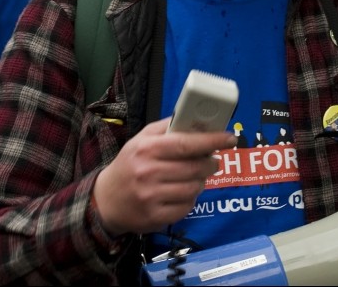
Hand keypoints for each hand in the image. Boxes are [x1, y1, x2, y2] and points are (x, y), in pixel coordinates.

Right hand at [92, 117, 236, 235]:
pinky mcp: (156, 217)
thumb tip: (195, 119)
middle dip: (210, 163)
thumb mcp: (142, 139)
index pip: (187, 143)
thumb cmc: (129, 164)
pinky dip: (190, 199)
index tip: (230, 138)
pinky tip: (182, 192)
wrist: (106, 200)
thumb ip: (167, 128)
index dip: (212, 140)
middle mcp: (148, 172)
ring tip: (194, 177)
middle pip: (195, 167)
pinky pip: (187, 207)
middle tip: (211, 161)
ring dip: (200, 182)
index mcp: (147, 148)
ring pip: (194, 188)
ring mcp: (152, 197)